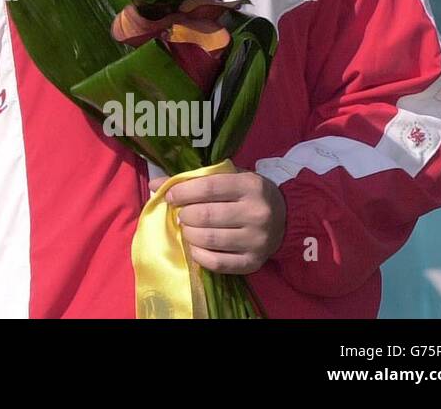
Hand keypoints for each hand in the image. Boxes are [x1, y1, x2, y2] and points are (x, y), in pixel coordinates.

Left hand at [150, 170, 285, 274]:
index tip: (170, 196)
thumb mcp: (229, 178)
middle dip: (184, 215)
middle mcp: (257, 213)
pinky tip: (195, 246)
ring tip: (187, 228)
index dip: (183, 192)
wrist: (285, 219)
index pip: (208, 187)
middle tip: (181, 215)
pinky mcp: (254, 262)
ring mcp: (257, 240)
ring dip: (189, 234)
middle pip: (206, 215)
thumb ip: (194, 179)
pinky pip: (218, 263)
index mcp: (250, 186)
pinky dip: (199, 255)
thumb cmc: (247, 194)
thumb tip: (155, 184)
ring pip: (209, 239)